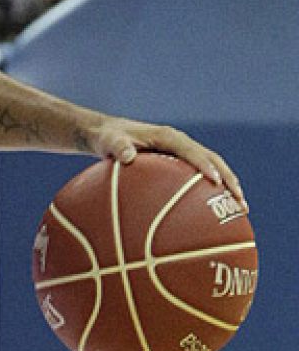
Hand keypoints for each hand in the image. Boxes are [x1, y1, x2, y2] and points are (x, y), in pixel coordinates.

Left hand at [81, 118, 247, 209]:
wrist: (108, 135)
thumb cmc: (108, 139)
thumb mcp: (108, 141)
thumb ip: (117, 147)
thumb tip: (127, 157)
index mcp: (168, 137)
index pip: (191, 150)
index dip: (205, 165)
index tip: (216, 182)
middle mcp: (181, 143)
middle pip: (213, 160)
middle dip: (229, 180)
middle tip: (240, 202)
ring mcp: (184, 154)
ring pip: (214, 169)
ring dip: (229, 187)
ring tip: (242, 211)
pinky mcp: (181, 164)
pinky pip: (201, 178)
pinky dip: (213, 193)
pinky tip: (218, 215)